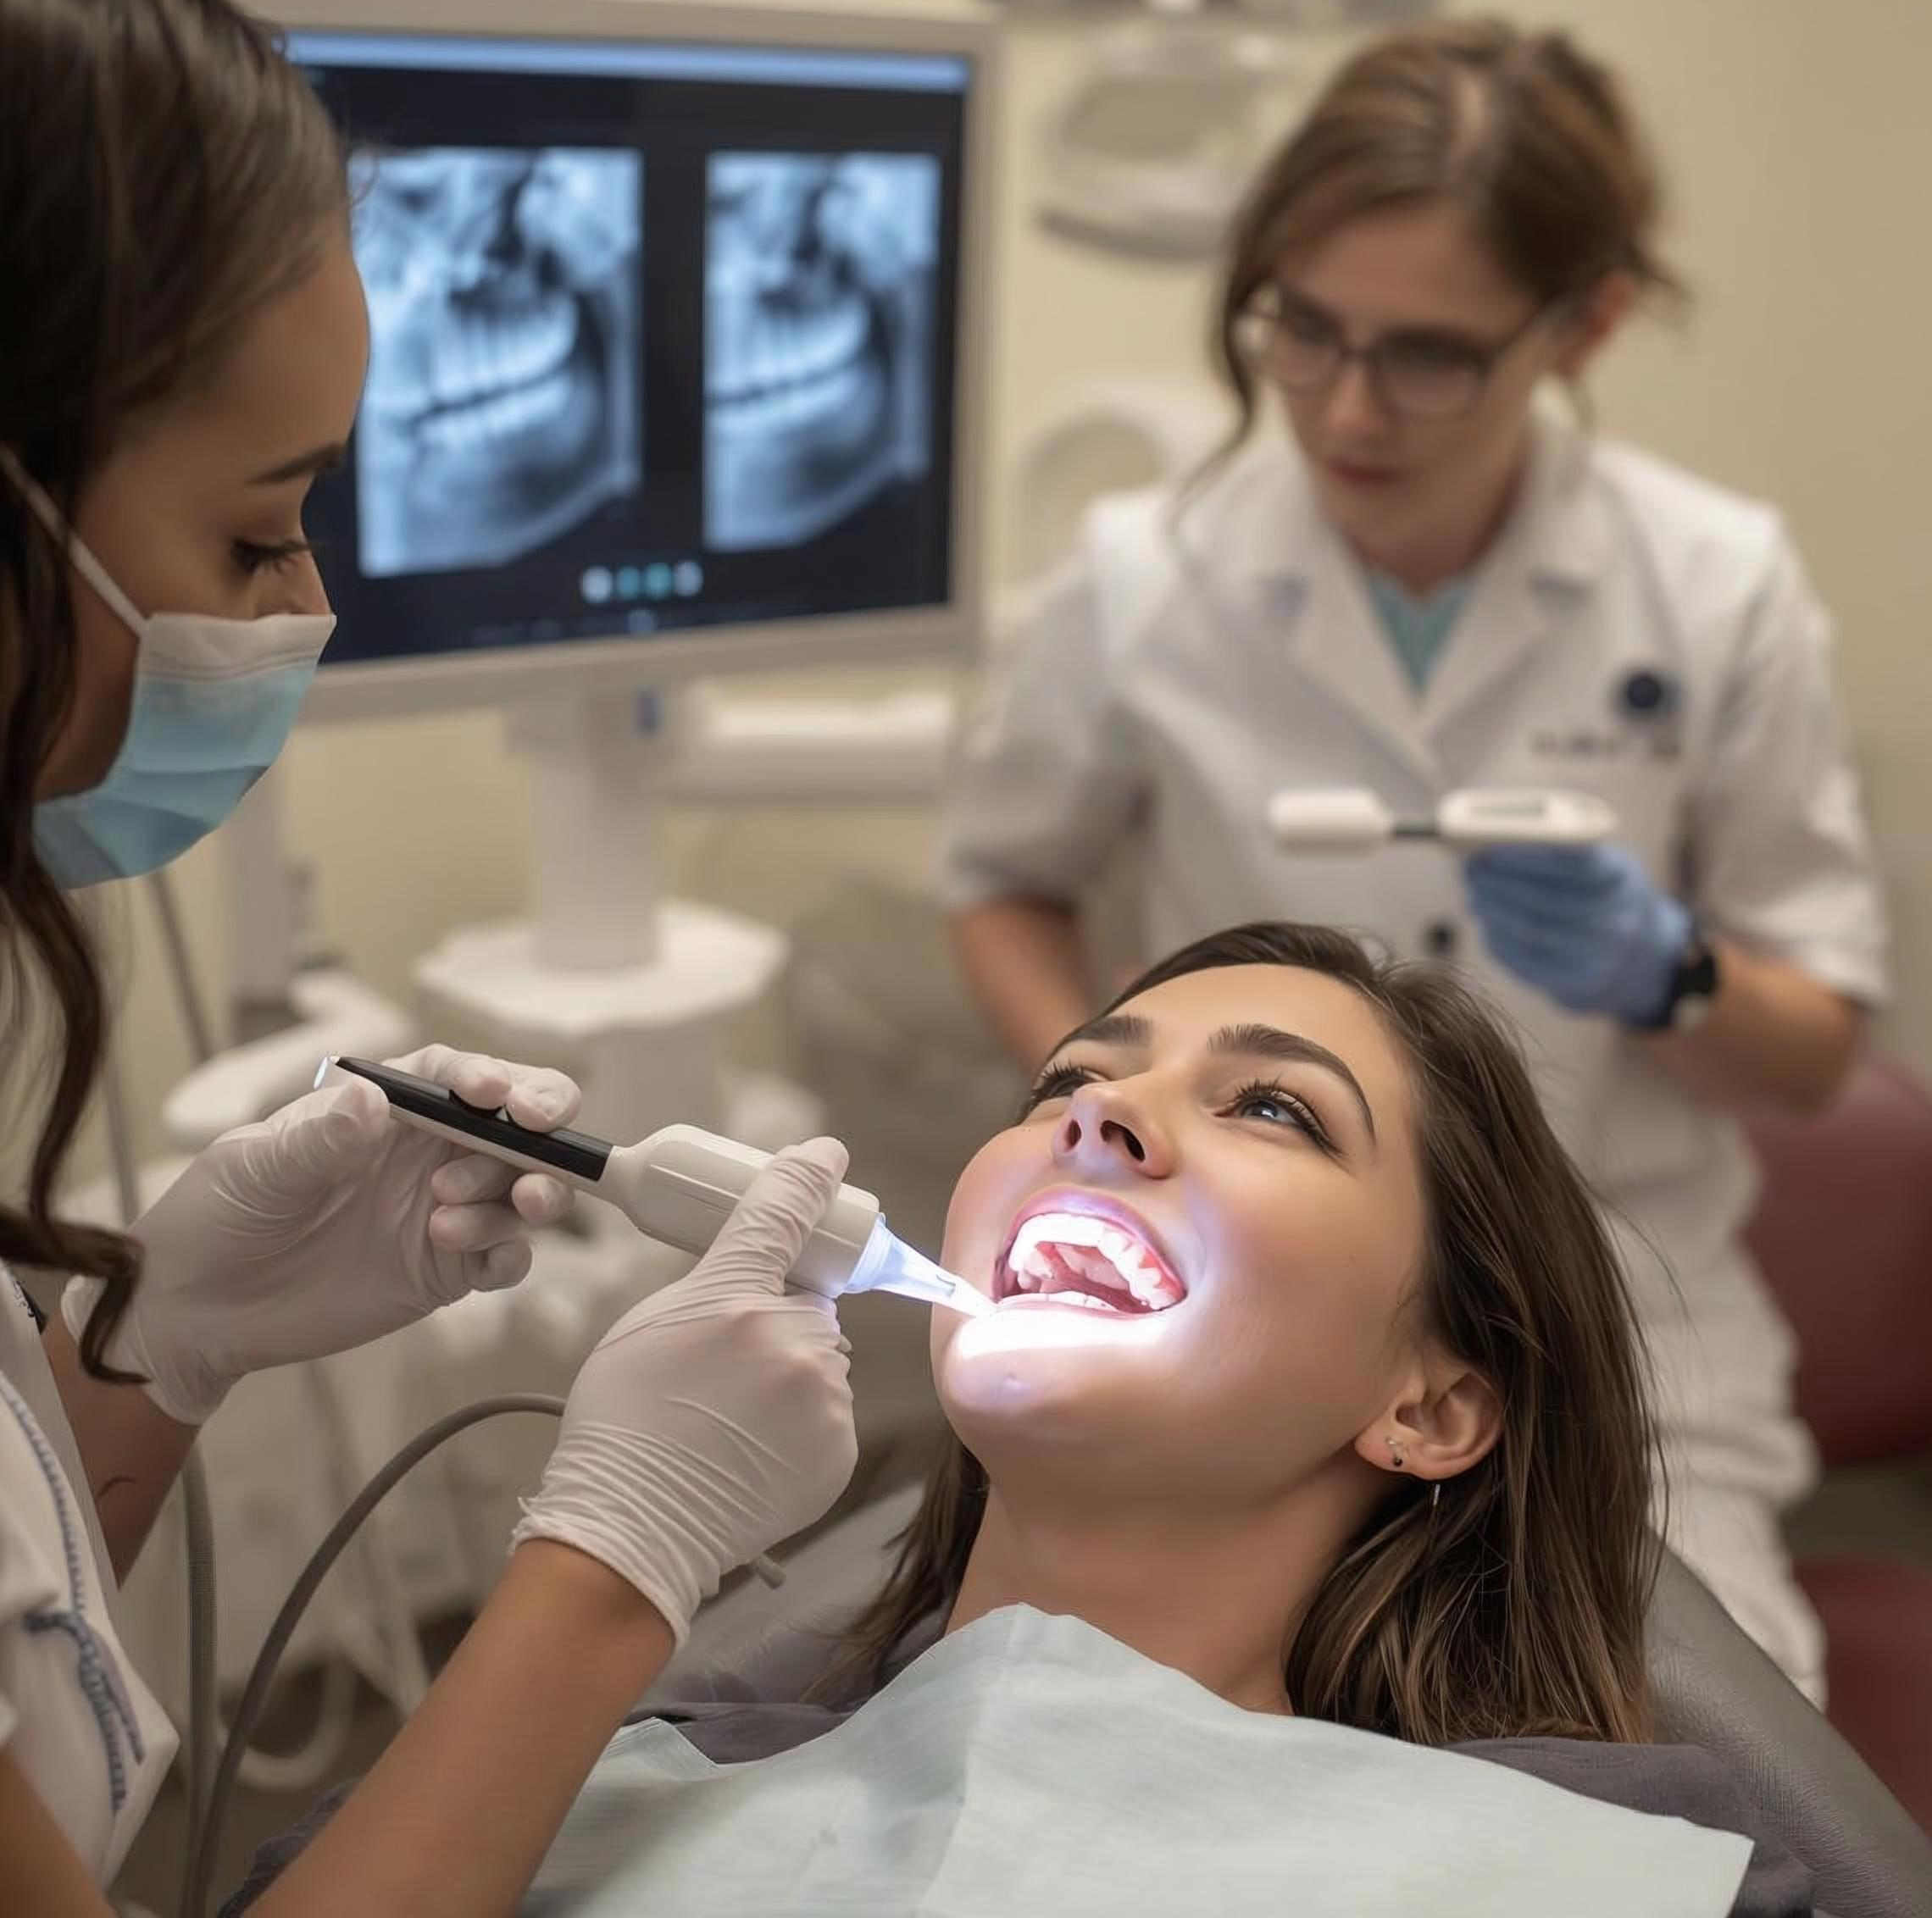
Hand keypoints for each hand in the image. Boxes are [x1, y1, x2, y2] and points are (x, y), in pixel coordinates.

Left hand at [63, 1045, 580, 1424]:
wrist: (195, 1311)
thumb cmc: (217, 1216)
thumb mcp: (255, 1169)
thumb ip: (319, 1140)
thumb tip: (372, 1100)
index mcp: (389, 1110)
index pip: (459, 1076)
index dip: (493, 1078)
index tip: (495, 1096)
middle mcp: (430, 1153)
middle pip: (520, 1127)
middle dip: (546, 1126)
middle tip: (536, 1139)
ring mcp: (445, 1211)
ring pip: (525, 1190)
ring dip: (520, 1195)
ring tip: (449, 1221)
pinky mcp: (446, 1272)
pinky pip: (507, 1258)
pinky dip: (510, 1254)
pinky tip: (472, 1259)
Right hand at [510, 1138, 859, 1645]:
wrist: (631, 1528)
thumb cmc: (621, 1422)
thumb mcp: (647, 1322)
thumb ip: (716, 1284)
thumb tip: (765, 1270)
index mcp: (733, 1294)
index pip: (783, 1211)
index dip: (808, 1177)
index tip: (826, 1157)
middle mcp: (789, 1337)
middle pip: (805, 1302)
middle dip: (778, 1319)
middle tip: (723, 1367)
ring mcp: (822, 1396)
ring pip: (820, 1358)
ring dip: (792, 1373)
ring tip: (730, 1420)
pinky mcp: (839, 1448)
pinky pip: (830, 1413)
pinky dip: (802, 1424)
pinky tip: (752, 1450)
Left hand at [1464, 844, 1691, 1023]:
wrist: (1637, 954)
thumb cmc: (1602, 893)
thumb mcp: (1601, 863)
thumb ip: (1560, 850)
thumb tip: (1493, 842)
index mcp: (1623, 879)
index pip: (1573, 862)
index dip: (1524, 855)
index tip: (1486, 845)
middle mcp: (1616, 920)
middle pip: (1544, 898)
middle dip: (1498, 882)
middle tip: (1469, 869)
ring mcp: (1598, 957)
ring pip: (1531, 931)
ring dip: (1493, 909)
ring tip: (1473, 893)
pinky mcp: (1576, 984)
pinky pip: (1527, 960)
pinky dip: (1499, 939)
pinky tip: (1487, 922)